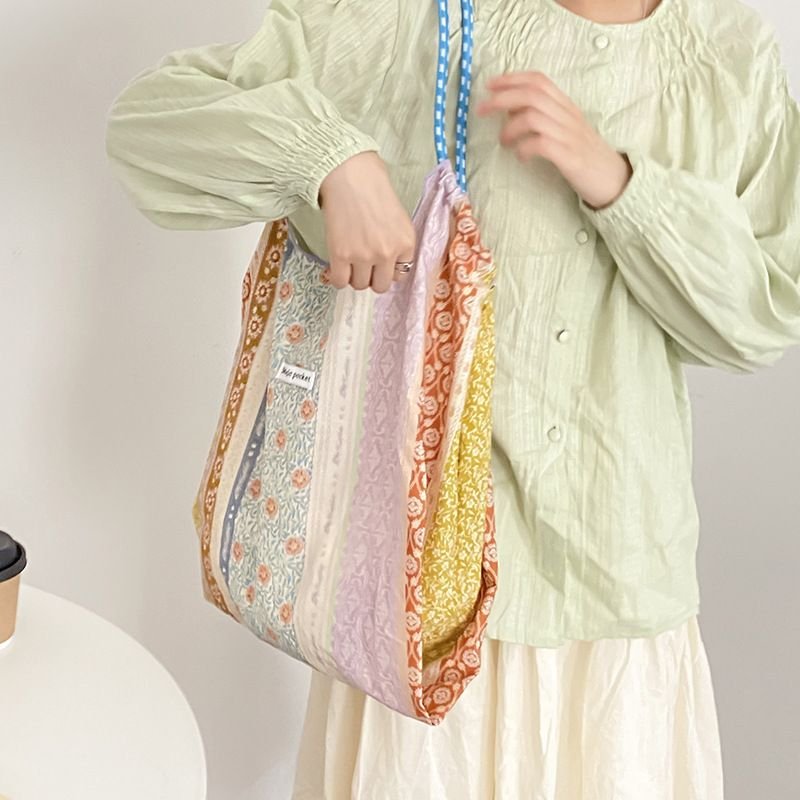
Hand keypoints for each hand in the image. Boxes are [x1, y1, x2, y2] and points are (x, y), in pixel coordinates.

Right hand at [318, 152, 415, 293]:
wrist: (348, 174)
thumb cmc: (373, 188)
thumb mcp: (398, 217)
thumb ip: (398, 243)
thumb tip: (388, 266)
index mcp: (406, 242)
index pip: (401, 274)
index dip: (388, 269)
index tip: (380, 262)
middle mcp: (388, 253)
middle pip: (381, 285)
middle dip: (372, 277)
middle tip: (363, 263)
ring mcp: (364, 256)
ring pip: (360, 285)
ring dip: (354, 276)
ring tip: (350, 259)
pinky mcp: (341, 255)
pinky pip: (340, 282)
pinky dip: (338, 277)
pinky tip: (338, 265)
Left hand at [476, 71, 632, 209]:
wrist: (614, 179)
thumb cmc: (584, 156)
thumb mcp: (564, 130)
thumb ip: (542, 117)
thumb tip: (510, 110)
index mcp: (566, 106)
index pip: (538, 80)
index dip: (512, 78)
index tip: (490, 85)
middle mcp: (568, 116)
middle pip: (531, 95)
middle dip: (502, 98)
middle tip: (482, 110)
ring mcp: (569, 136)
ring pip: (533, 117)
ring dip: (510, 127)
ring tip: (503, 141)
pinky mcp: (569, 157)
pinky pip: (541, 144)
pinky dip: (525, 148)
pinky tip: (521, 156)